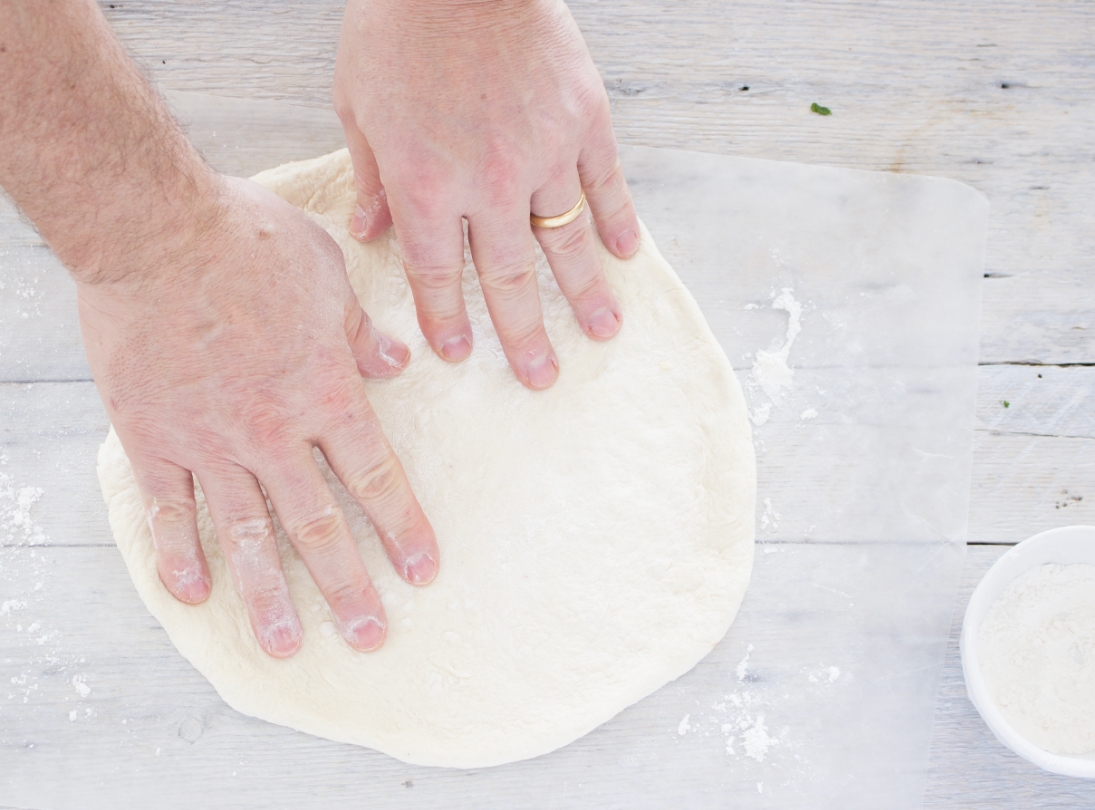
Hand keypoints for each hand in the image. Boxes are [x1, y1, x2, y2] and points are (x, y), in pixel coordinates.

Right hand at [78, 176, 439, 657]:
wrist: (156, 227)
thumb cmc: (249, 240)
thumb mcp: (329, 275)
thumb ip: (361, 331)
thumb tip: (397, 361)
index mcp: (324, 393)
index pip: (375, 477)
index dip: (402, 528)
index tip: (422, 572)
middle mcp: (273, 432)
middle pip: (318, 525)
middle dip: (347, 585)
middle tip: (368, 637)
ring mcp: (210, 441)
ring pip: (246, 534)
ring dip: (269, 595)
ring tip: (286, 646)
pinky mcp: (152, 436)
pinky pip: (167, 507)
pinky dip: (178, 551)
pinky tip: (190, 594)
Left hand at [333, 0, 639, 389]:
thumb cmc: (398, 24)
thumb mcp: (357, 101)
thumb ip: (371, 176)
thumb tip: (370, 234)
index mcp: (426, 185)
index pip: (439, 274)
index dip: (448, 319)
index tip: (461, 355)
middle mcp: (488, 185)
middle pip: (509, 279)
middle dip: (523, 335)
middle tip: (540, 379)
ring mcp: (544, 155)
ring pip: (567, 243)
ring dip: (584, 296)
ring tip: (601, 335)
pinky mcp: (583, 122)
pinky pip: (606, 185)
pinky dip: (617, 222)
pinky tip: (627, 256)